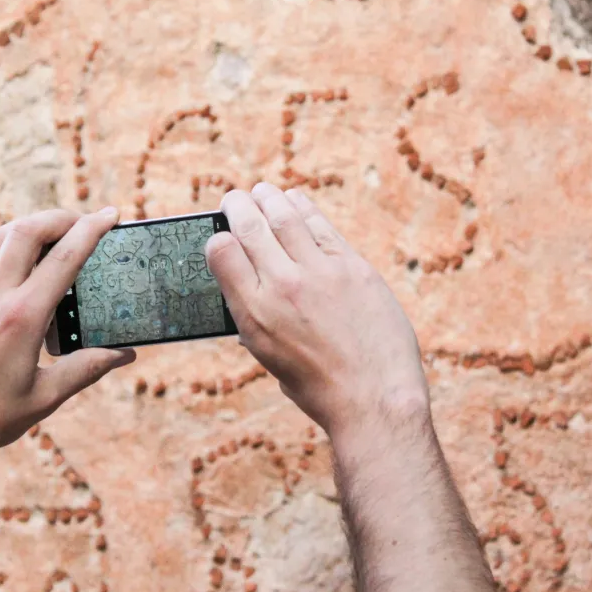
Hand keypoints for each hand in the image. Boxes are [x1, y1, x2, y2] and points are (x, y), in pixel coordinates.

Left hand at [0, 208, 135, 476]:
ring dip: (26, 227)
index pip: (64, 258)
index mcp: (21, 318)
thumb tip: (125, 353)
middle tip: (81, 222)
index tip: (110, 214)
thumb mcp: (46, 397)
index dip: (91, 229)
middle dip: (59, 217)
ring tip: (49, 236)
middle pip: (27, 231)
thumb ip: (87, 368)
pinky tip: (4, 259)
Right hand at [205, 184, 428, 443]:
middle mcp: (283, 287)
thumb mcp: (271, 358)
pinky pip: (321, 226)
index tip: (220, 236)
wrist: (374, 400)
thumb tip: (248, 292)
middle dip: (237, 206)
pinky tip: (295, 202)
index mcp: (255, 314)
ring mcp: (320, 273)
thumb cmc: (320, 388)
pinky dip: (303, 209)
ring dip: (269, 198)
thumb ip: (256, 320)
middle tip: (234, 199)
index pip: (222, 254)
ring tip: (262, 191)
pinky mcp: (353, 268)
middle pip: (251, 227)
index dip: (217, 239)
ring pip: (286, 217)